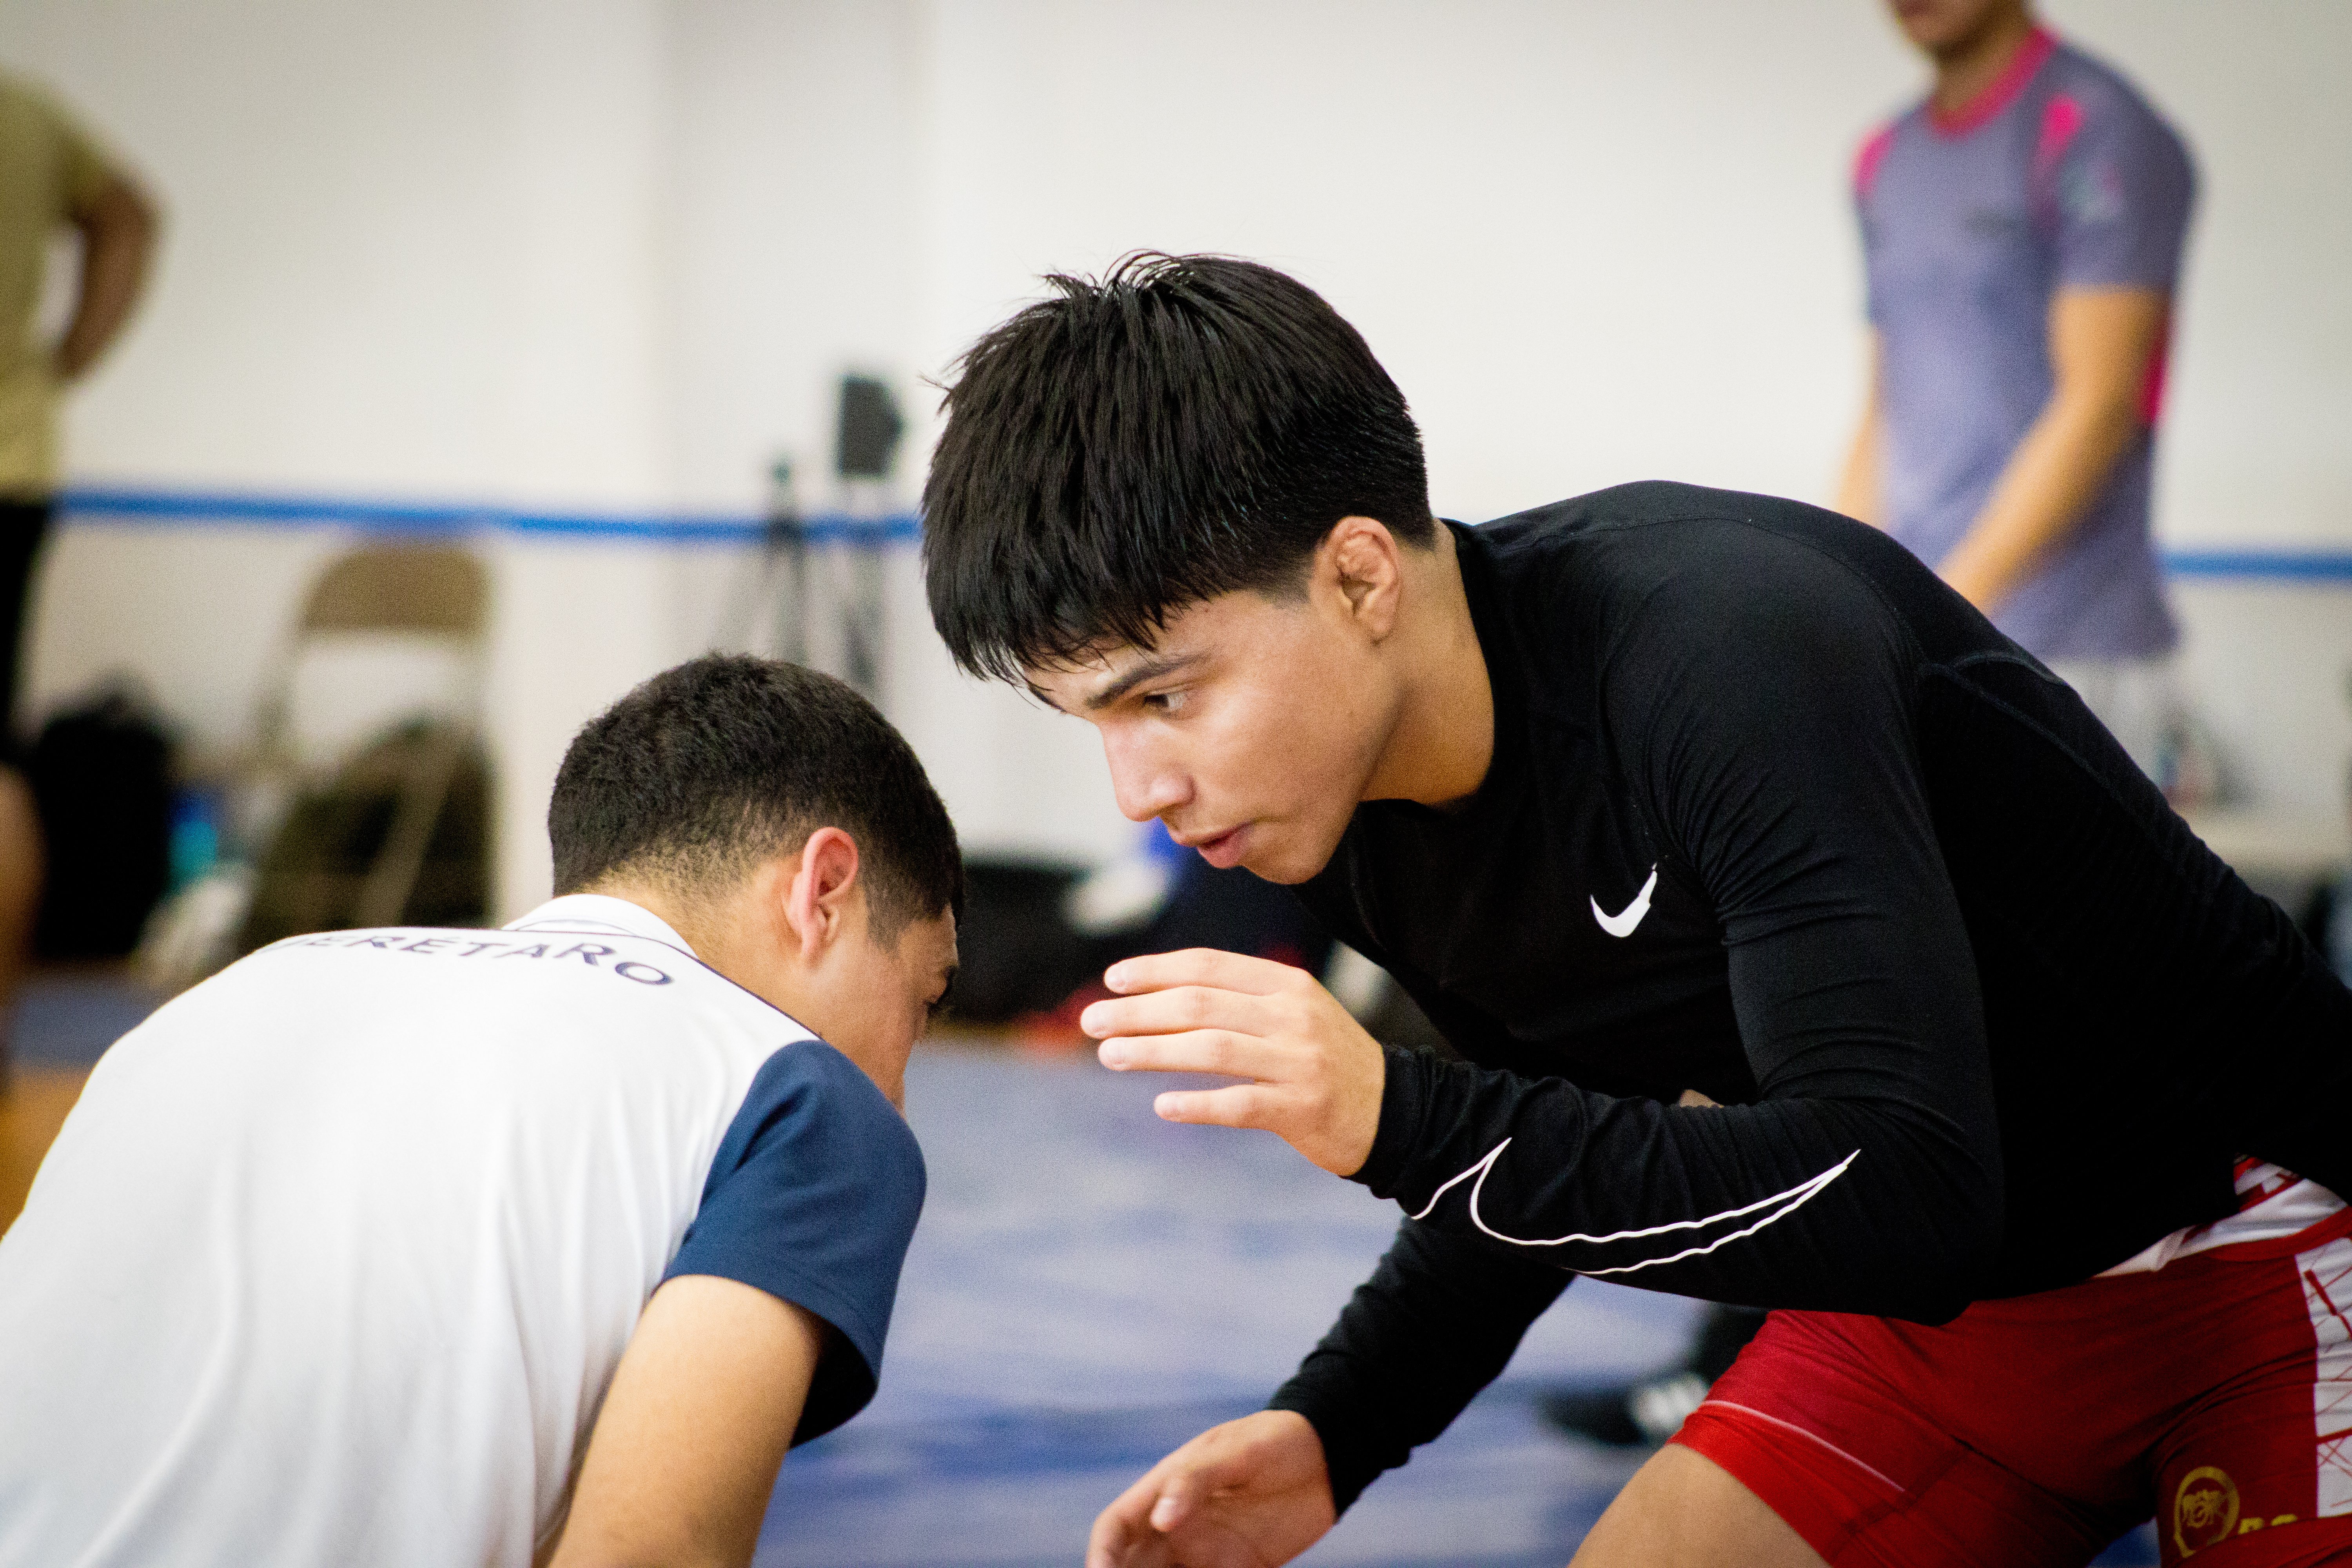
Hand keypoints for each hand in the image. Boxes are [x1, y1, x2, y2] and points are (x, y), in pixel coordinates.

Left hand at [1080, 949, 1385, 1176]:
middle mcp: (1292, 1016)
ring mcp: (1298, 1062)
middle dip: (1139, 1011)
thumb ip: (1239, 1000)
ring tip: (1110, 1056)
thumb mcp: (1292, 1013)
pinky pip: (1239, 1104)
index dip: (1156, 970)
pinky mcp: (1301, 1108)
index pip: (1208, 965)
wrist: (1394, 1110)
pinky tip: (1163, 1106)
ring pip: (1211, 1049)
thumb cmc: (1324, 1060)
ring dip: (1153, 1051)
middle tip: (1091, 1021)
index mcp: (1286, 985)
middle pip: (1200, 1004)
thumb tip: (1161, 997)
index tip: (1112, 980)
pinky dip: (1197, 1104)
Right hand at [1086, 1410, 1336, 1567]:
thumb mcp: (1236, 1452)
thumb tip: (1162, 1522)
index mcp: (1166, 1489)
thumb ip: (1194, 1482)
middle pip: (1134, 1567)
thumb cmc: (1277, 1440)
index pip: (1116, 1528)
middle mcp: (1179, 1527)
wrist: (1330, 1455)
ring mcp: (1208, 1551)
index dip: (1101, 1556)